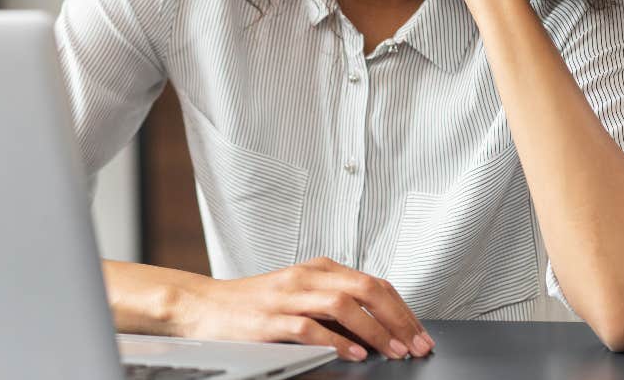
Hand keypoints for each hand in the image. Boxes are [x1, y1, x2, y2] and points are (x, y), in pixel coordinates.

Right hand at [173, 257, 434, 361]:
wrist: (203, 306)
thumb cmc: (252, 304)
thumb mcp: (299, 294)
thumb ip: (334, 304)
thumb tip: (379, 325)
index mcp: (318, 269)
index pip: (373, 283)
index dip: (402, 309)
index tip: (420, 333)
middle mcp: (306, 277)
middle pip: (365, 288)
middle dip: (398, 318)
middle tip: (416, 344)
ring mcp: (287, 297)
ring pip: (343, 304)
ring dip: (375, 329)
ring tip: (393, 350)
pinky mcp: (269, 320)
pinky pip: (309, 328)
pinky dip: (336, 341)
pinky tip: (353, 353)